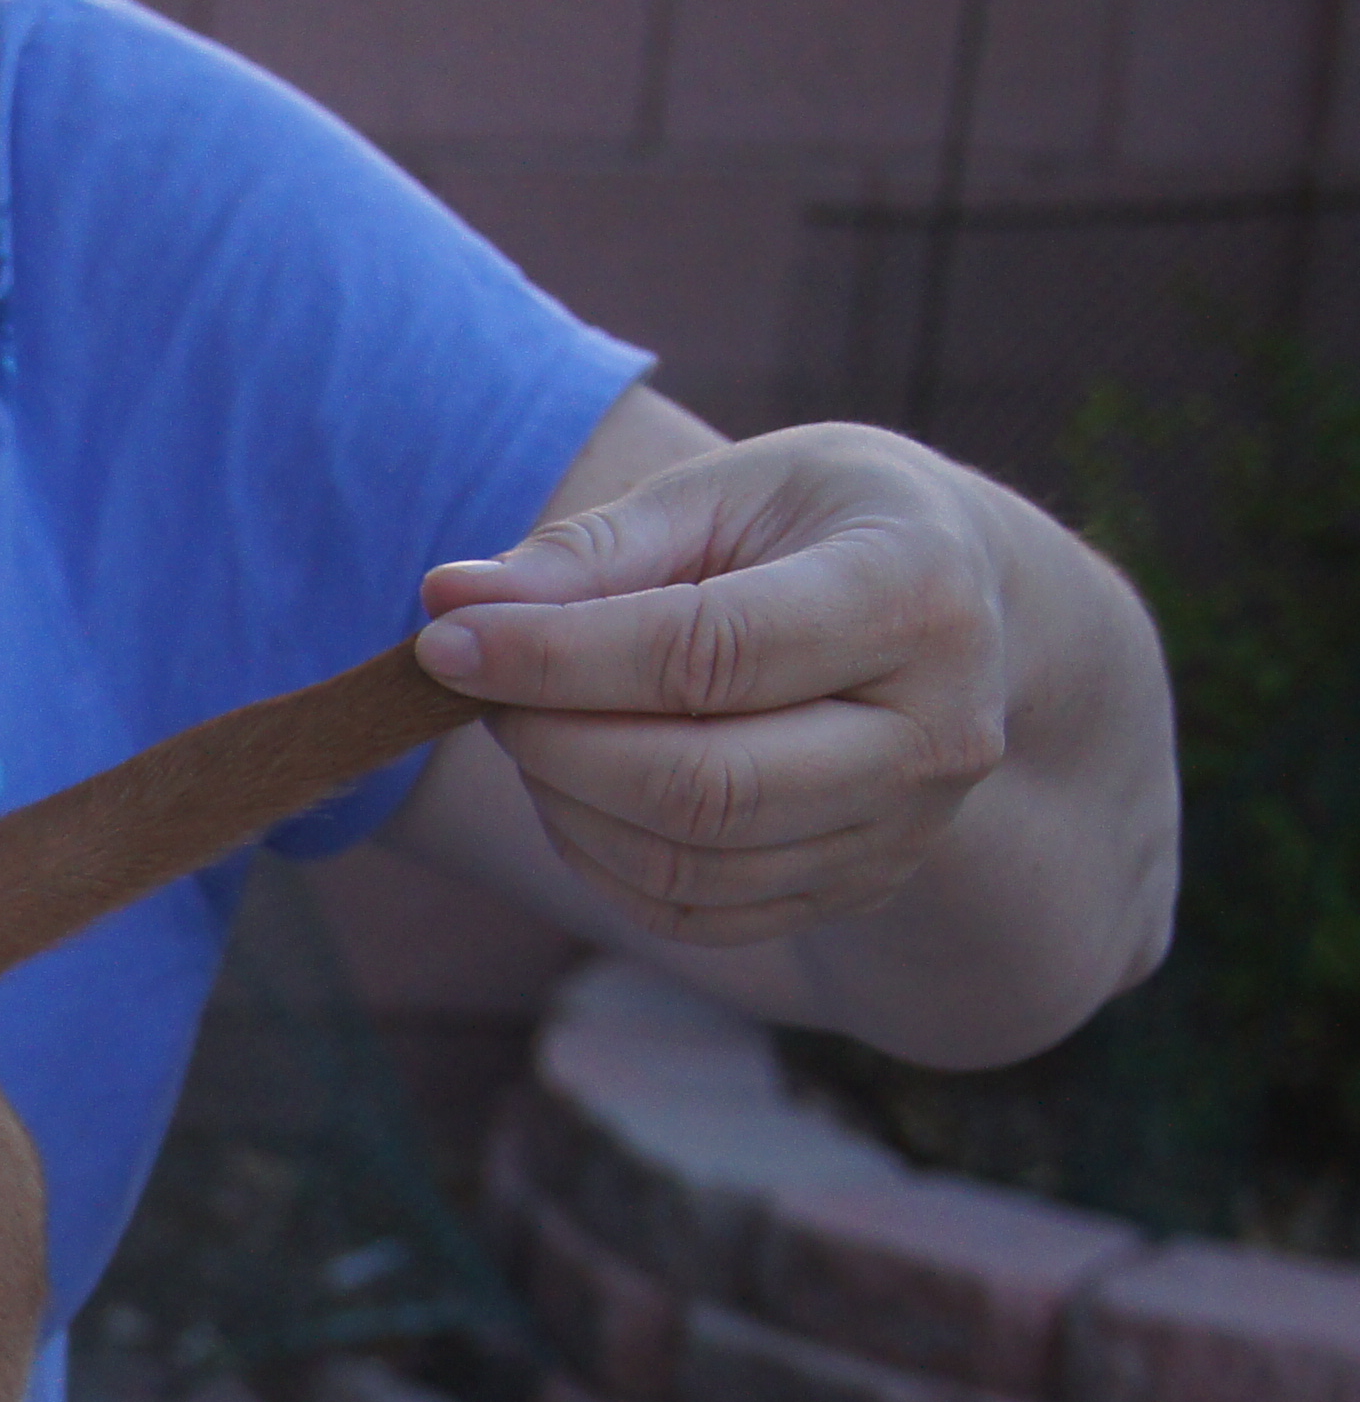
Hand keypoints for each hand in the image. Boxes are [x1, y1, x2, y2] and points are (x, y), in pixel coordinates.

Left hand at [409, 424, 1010, 950]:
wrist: (956, 608)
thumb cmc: (821, 528)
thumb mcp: (730, 490)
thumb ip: (594, 549)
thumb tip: (449, 597)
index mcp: (914, 593)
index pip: (704, 654)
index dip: (554, 658)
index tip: (445, 642)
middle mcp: (935, 728)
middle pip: (699, 787)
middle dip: (551, 744)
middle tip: (483, 692)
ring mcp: (904, 826)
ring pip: (686, 863)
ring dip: (564, 804)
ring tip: (533, 727)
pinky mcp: (856, 888)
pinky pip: (692, 912)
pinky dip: (599, 859)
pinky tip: (579, 788)